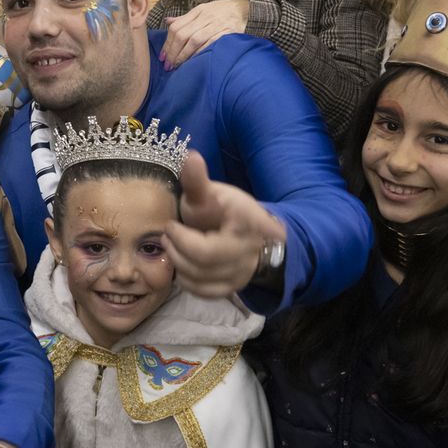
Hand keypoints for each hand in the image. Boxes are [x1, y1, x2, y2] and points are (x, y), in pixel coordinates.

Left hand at [160, 0, 249, 69]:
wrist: (246, 9)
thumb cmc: (222, 12)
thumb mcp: (203, 11)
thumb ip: (186, 19)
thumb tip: (168, 22)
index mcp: (197, 11)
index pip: (176, 27)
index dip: (167, 43)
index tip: (163, 57)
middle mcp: (205, 17)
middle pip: (183, 34)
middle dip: (173, 52)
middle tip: (168, 65)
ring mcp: (216, 24)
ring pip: (194, 40)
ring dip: (184, 55)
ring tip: (178, 66)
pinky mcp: (228, 32)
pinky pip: (210, 44)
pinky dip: (200, 53)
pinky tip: (194, 62)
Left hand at [163, 151, 285, 298]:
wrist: (231, 235)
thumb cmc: (217, 210)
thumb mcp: (207, 193)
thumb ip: (197, 180)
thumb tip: (191, 156)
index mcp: (248, 218)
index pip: (259, 224)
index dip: (268, 229)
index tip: (278, 232)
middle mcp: (250, 248)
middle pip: (207, 255)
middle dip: (179, 244)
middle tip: (169, 231)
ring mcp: (242, 271)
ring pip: (201, 275)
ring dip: (177, 260)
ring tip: (171, 243)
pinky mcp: (232, 288)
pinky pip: (204, 291)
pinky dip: (186, 280)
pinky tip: (181, 264)